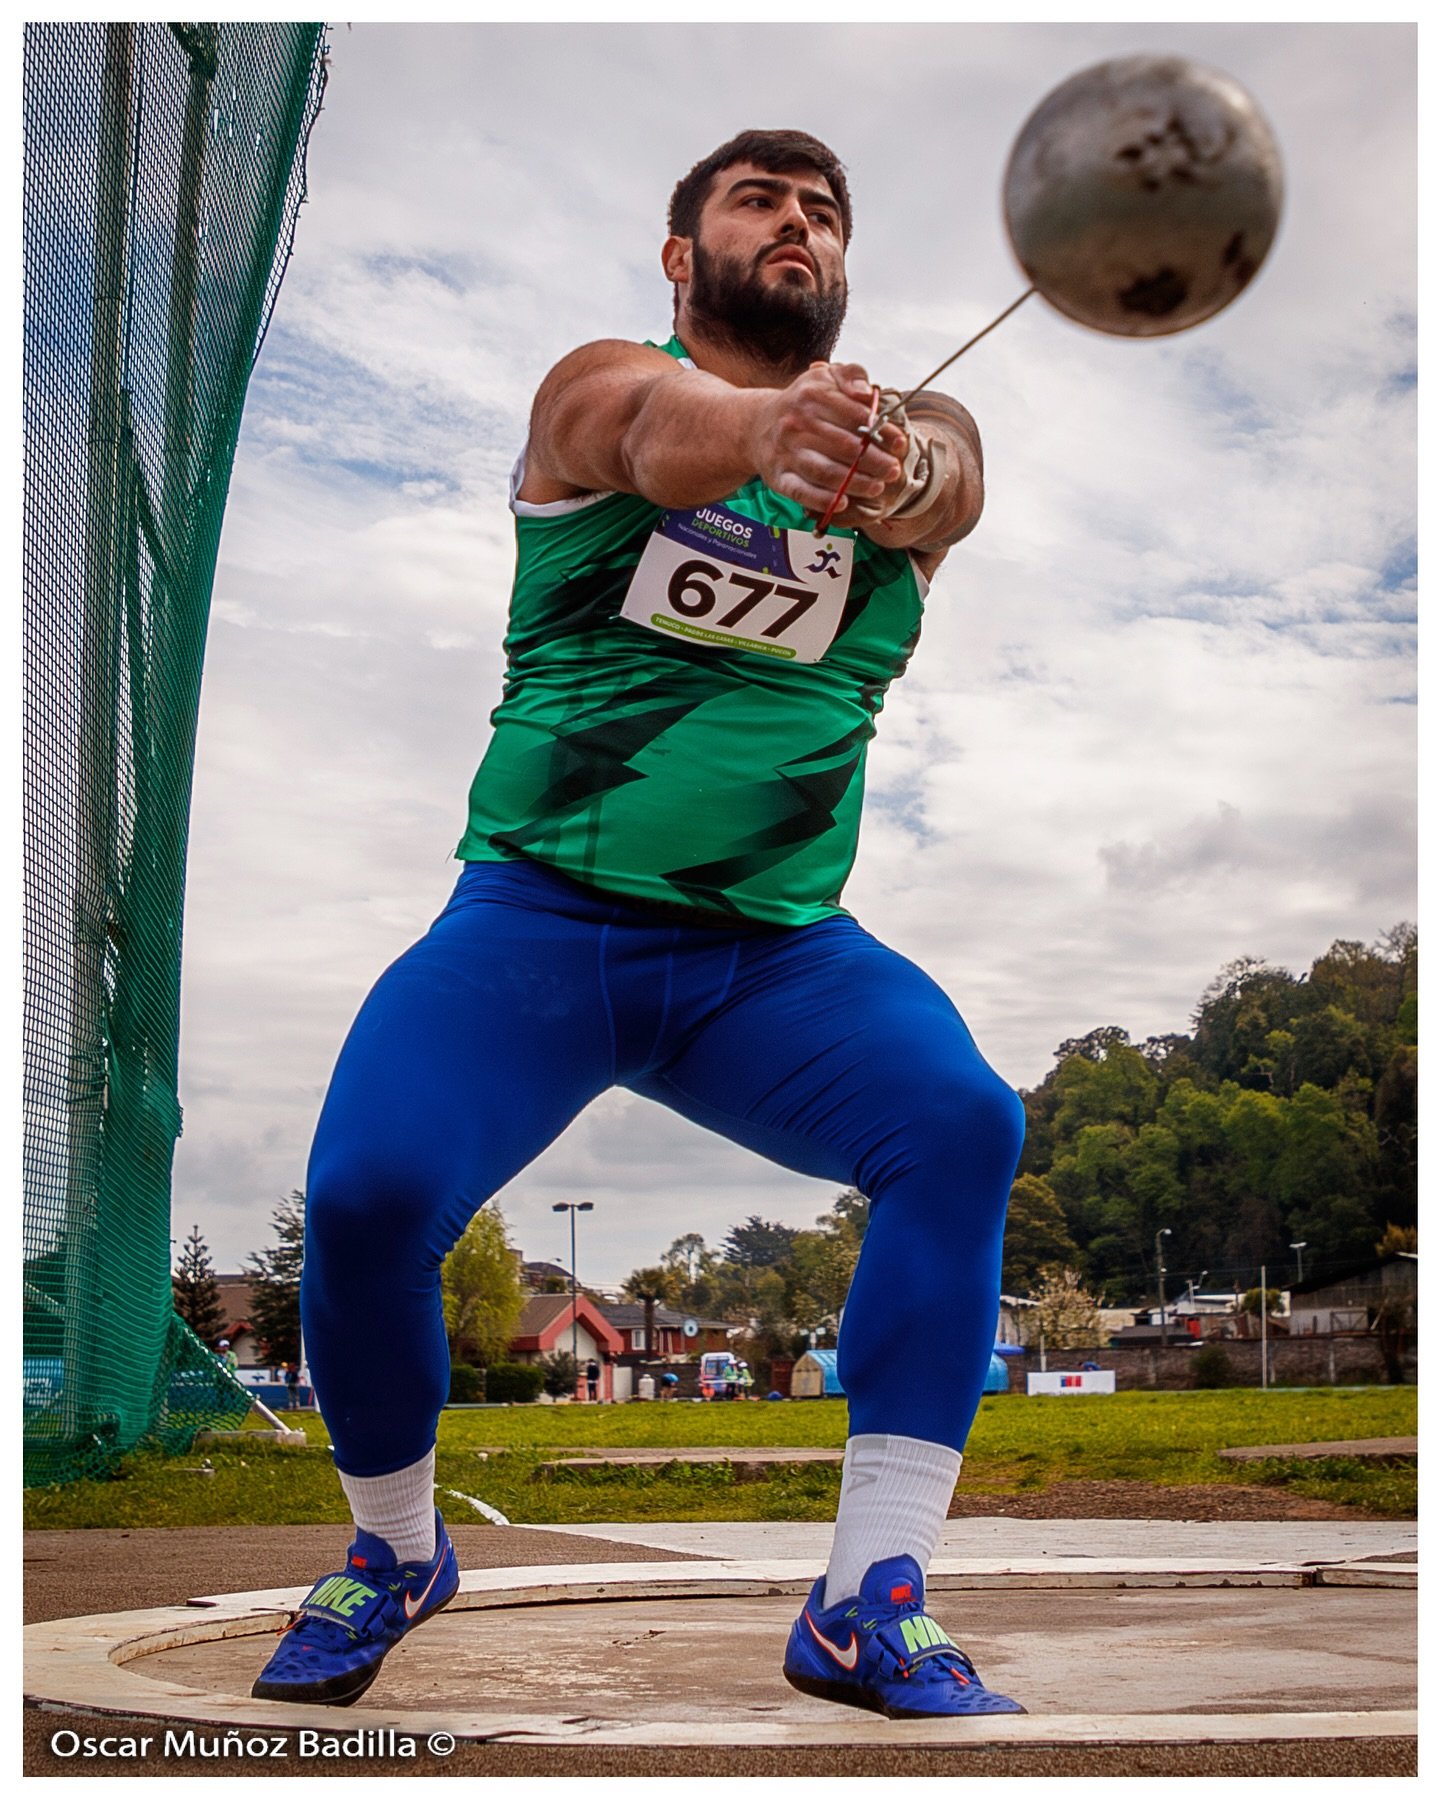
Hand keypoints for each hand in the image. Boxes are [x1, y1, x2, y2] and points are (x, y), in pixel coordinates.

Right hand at [750, 362, 906, 521]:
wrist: (758, 425)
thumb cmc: (802, 403)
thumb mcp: (824, 377)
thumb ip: (852, 375)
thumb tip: (867, 393)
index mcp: (812, 395)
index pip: (855, 415)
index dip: (882, 431)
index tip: (899, 443)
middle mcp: (796, 423)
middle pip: (844, 446)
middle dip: (874, 461)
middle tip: (893, 470)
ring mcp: (785, 452)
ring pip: (825, 471)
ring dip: (855, 483)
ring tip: (877, 487)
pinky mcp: (778, 477)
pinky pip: (801, 491)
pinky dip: (822, 499)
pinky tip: (843, 502)